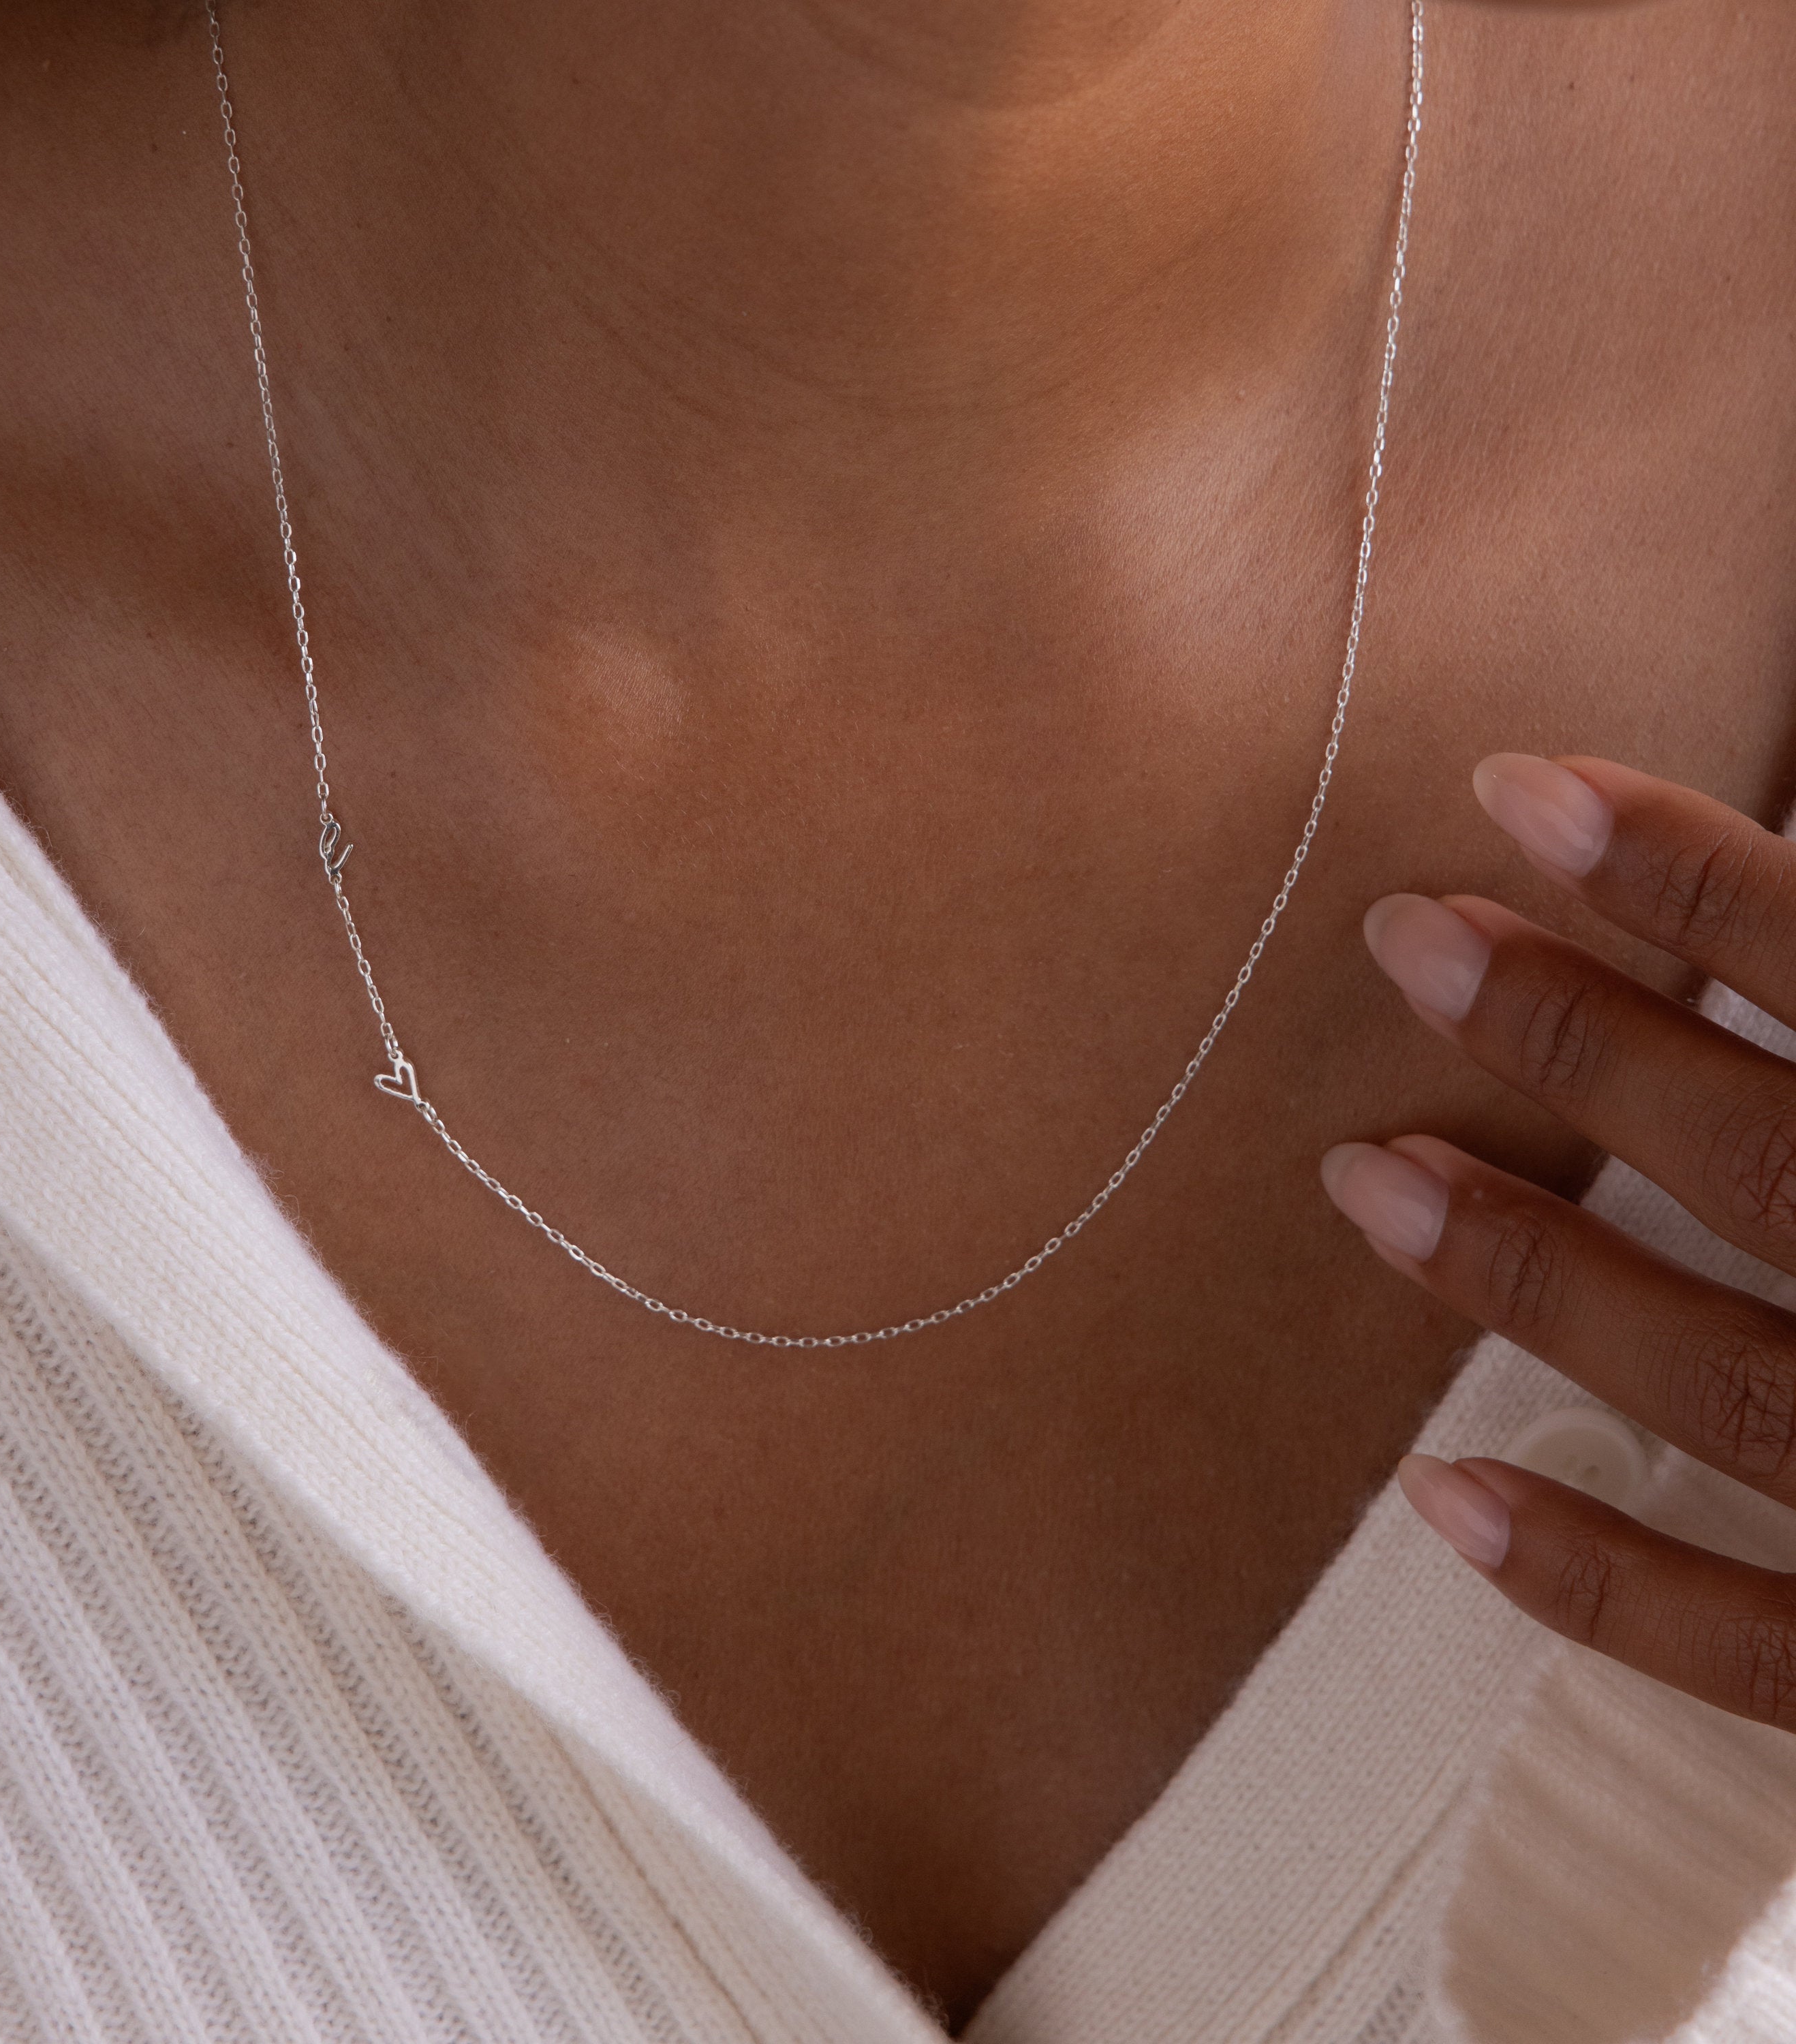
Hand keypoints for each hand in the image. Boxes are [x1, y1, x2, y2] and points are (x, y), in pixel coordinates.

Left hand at [1322, 753, 1795, 1729]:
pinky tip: (1438, 1494)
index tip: (1523, 790)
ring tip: (1366, 1172)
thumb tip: (1780, 880)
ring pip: (1737, 1391)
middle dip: (1580, 1042)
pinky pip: (1766, 1657)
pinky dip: (1600, 1585)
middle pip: (1781, 1169)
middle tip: (1403, 934)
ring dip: (1535, 1276)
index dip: (1699, 877)